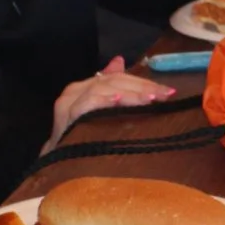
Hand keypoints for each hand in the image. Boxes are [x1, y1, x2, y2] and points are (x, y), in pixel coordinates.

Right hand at [50, 57, 175, 146]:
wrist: (55, 163)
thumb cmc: (80, 139)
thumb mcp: (99, 113)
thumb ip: (110, 89)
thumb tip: (120, 61)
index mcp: (85, 87)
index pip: (118, 78)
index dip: (144, 82)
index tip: (169, 92)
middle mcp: (76, 91)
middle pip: (113, 81)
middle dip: (142, 87)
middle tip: (165, 95)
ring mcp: (69, 103)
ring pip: (102, 89)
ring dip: (129, 94)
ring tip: (149, 99)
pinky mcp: (66, 117)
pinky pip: (86, 104)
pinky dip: (103, 101)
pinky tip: (118, 101)